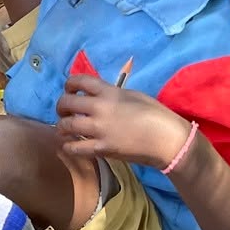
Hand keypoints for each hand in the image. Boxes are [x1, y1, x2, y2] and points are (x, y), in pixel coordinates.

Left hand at [56, 73, 192, 170]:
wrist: (168, 141)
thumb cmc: (156, 115)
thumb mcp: (133, 95)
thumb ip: (112, 93)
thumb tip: (95, 95)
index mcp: (109, 92)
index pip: (79, 80)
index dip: (69, 84)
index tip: (69, 90)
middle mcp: (100, 108)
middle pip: (66, 102)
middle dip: (61, 106)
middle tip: (64, 112)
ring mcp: (99, 129)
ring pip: (66, 125)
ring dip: (62, 126)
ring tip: (65, 129)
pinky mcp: (102, 148)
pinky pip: (75, 148)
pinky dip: (68, 146)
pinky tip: (68, 145)